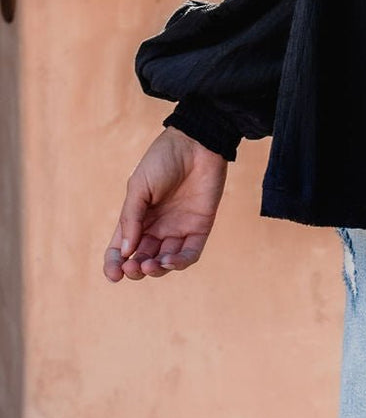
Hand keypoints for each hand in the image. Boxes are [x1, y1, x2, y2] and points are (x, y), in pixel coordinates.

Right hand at [103, 127, 227, 282]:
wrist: (197, 142)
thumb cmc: (163, 160)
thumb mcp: (139, 186)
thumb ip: (131, 218)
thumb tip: (125, 252)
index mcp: (138, 217)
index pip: (122, 249)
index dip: (115, 265)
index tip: (114, 275)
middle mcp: (157, 227)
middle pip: (143, 259)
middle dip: (136, 270)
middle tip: (133, 267)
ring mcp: (178, 228)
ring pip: (165, 262)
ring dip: (156, 269)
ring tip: (151, 264)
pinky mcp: (199, 227)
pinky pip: (190, 254)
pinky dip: (179, 263)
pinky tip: (169, 261)